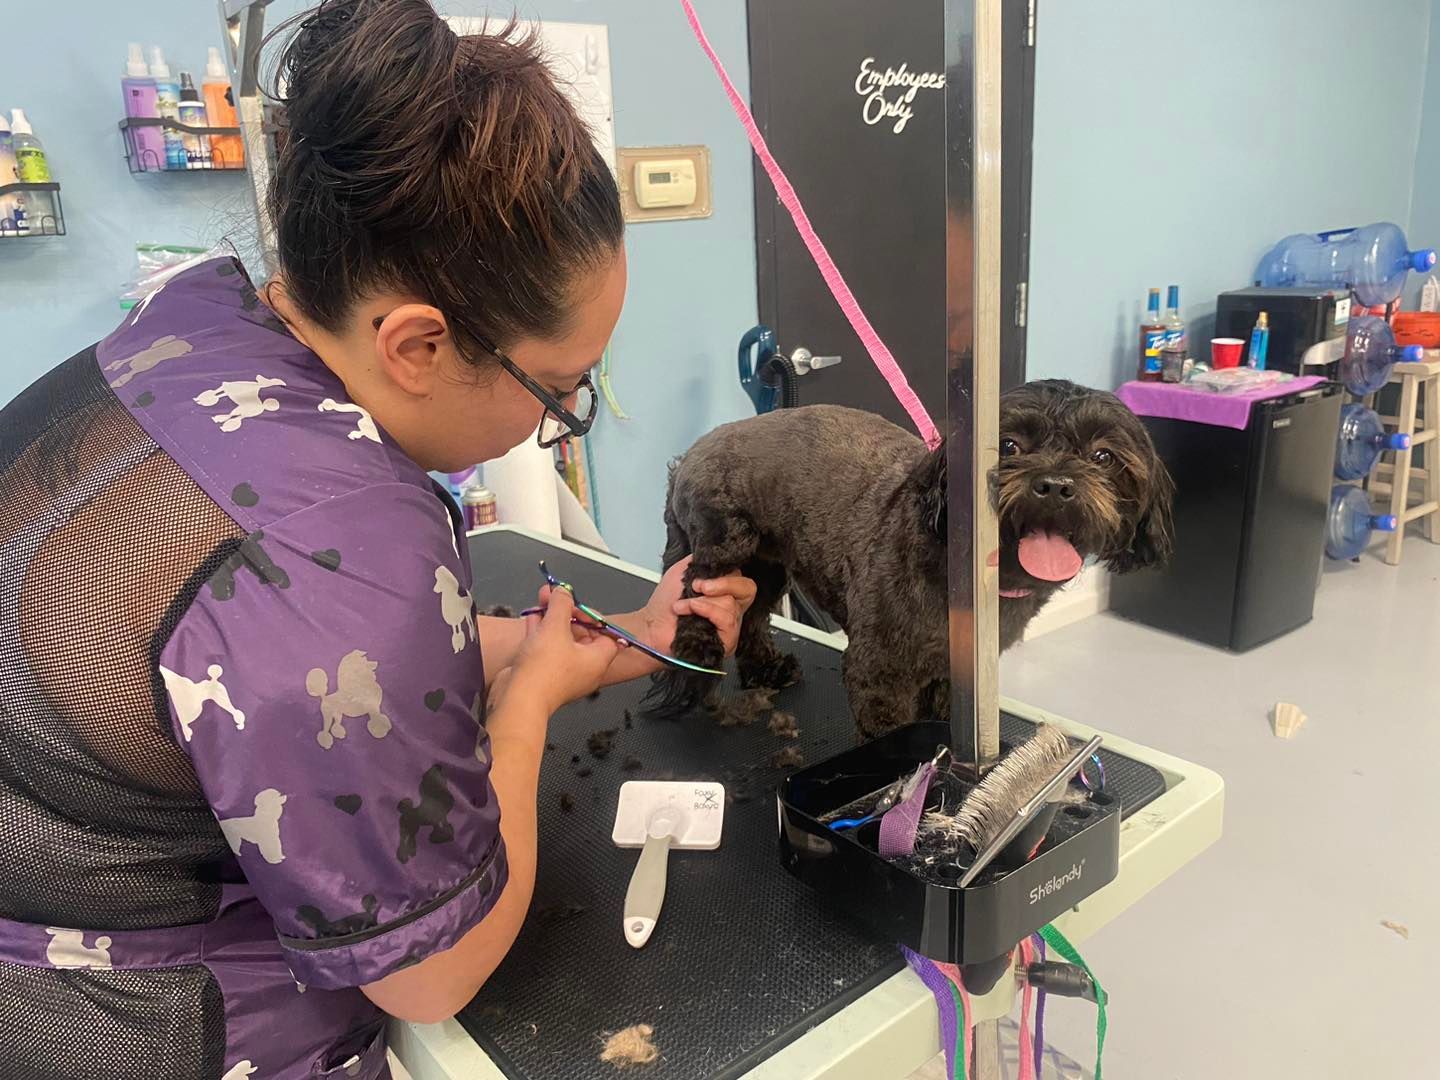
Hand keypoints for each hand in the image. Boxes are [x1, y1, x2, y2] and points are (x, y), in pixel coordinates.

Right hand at [503, 587, 619, 713]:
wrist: (518, 699)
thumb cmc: (544, 669)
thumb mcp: (556, 627)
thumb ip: (561, 604)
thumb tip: (564, 591)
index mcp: (598, 660)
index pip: (606, 633)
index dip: (593, 616)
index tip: (578, 604)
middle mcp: (584, 668)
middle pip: (581, 633)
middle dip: (567, 611)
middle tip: (555, 595)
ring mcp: (563, 672)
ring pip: (561, 639)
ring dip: (551, 618)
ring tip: (542, 598)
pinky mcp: (544, 673)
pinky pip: (546, 648)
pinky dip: (541, 632)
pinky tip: (533, 615)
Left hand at [636, 556, 756, 657]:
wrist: (652, 625)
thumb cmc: (665, 603)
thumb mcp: (683, 570)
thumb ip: (702, 559)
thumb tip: (717, 553)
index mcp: (724, 590)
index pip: (742, 577)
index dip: (726, 575)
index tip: (701, 578)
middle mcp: (731, 607)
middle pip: (747, 589)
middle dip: (722, 584)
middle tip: (698, 587)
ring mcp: (730, 624)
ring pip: (730, 604)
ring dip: (702, 602)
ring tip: (684, 606)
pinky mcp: (727, 640)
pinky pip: (727, 621)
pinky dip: (708, 612)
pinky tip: (692, 612)